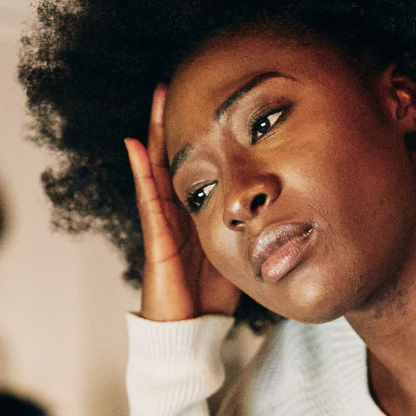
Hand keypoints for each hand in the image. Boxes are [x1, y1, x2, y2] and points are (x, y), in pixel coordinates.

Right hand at [125, 84, 241, 321]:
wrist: (190, 332)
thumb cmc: (211, 296)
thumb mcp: (237, 249)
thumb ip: (248, 225)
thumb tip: (279, 202)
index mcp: (192, 214)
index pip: (190, 165)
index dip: (193, 135)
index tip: (201, 100)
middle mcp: (173, 213)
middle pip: (169, 157)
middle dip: (169, 122)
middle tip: (169, 83)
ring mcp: (162, 224)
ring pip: (155, 169)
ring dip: (154, 133)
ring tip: (156, 99)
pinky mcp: (156, 240)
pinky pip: (148, 200)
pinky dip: (141, 172)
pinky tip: (136, 146)